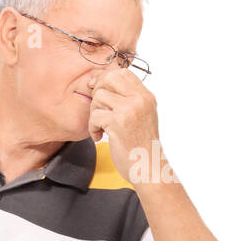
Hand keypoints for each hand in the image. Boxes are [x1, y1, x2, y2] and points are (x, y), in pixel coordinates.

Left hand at [86, 69, 175, 185]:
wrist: (148, 167)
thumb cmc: (140, 145)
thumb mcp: (141, 116)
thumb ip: (129, 100)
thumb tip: (103, 83)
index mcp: (146, 96)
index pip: (123, 72)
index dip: (105, 79)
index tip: (98, 93)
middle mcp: (140, 99)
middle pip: (109, 78)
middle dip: (97, 91)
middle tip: (97, 109)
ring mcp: (130, 110)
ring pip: (99, 97)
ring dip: (94, 113)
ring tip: (101, 127)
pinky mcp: (118, 123)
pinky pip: (95, 116)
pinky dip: (92, 128)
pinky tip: (100, 137)